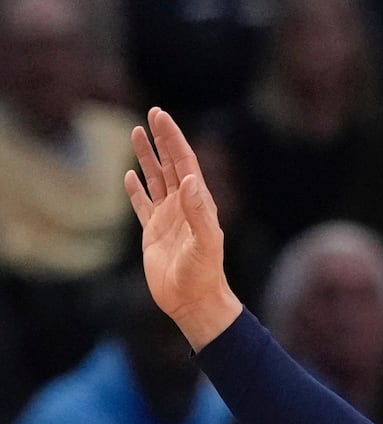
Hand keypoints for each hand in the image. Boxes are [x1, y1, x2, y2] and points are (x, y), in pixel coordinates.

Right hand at [124, 107, 242, 349]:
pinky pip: (143, 205)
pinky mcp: (154, 233)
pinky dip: (136, 189)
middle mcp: (185, 207)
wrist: (194, 302)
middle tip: (152, 114)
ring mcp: (169, 219)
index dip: (173, 139)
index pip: (185, 163)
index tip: (160, 116)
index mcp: (199, 204)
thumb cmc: (203, 274)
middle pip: (171, 165)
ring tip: (137, 134)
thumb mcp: (204, 242)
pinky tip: (128, 176)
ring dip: (147, 158)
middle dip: (162, 140)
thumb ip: (199, 211)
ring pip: (156, 180)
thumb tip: (192, 179)